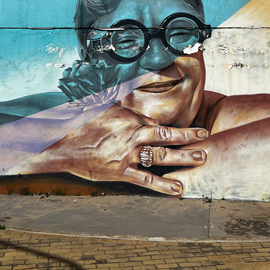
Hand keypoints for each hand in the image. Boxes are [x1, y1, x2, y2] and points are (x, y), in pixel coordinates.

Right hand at [20, 104, 208, 195]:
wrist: (63, 144)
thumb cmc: (83, 123)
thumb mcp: (105, 103)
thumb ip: (125, 95)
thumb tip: (142, 81)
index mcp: (131, 118)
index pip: (159, 122)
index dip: (178, 127)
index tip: (194, 128)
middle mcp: (133, 135)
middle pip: (167, 136)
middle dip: (189, 138)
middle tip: (206, 139)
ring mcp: (128, 155)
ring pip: (162, 156)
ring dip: (183, 158)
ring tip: (201, 158)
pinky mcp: (121, 172)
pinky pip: (146, 180)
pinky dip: (164, 185)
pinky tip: (179, 189)